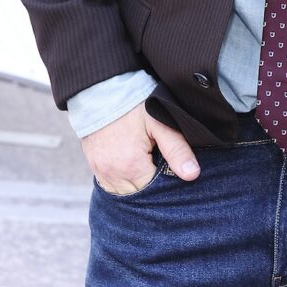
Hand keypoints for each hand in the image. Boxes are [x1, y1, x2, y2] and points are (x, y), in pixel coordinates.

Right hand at [81, 102, 199, 194]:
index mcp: (131, 166)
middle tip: (165, 172)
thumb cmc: (133, 105)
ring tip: (150, 170)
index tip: (175, 174)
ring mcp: (101, 172)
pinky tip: (135, 171)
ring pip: (125, 194)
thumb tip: (192, 175)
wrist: (102, 89)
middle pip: (139, 197)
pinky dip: (124, 183)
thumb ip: (176, 149)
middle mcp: (113, 175)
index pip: (155, 193)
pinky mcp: (94, 166)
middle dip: (153, 190)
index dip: (167, 186)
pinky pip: (111, 186)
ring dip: (138, 187)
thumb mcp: (158, 122)